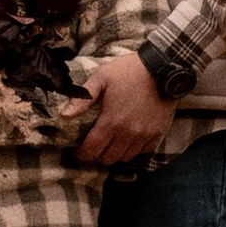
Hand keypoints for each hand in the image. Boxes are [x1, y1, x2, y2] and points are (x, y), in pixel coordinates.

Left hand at [76, 48, 170, 166]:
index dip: (82, 154)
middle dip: (97, 155)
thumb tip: (64, 115)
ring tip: (110, 143)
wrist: (162, 68)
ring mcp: (144, 135)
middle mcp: (128, 133)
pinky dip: (133, 150)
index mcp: (112, 121)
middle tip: (94, 146)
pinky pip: (142, 152)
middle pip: (108, 158)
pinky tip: (128, 139)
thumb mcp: (101, 78)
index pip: (92, 150)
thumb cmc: (128, 71)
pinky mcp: (157, 133)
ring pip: (125, 158)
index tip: (78, 152)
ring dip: (115, 154)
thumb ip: (83, 99)